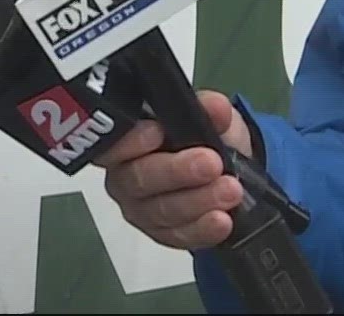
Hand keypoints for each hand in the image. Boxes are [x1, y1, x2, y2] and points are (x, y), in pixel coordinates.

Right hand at [95, 89, 253, 249]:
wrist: (225, 175)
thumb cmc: (203, 140)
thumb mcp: (211, 117)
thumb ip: (210, 108)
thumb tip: (216, 106)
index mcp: (125, 140)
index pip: (113, 143)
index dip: (130, 140)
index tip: (158, 131)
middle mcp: (125, 176)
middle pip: (138, 178)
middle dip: (176, 171)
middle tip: (210, 163)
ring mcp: (141, 209)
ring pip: (161, 210)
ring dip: (198, 200)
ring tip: (230, 190)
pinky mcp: (162, 235)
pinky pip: (178, 236)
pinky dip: (202, 229)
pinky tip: (222, 220)